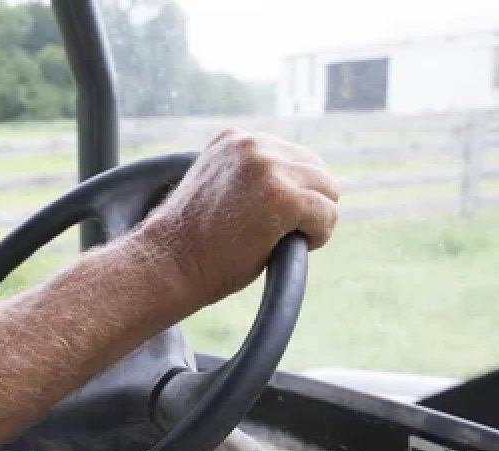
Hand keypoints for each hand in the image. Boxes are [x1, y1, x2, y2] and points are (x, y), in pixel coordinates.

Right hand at [134, 128, 339, 307]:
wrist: (170, 263)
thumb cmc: (192, 240)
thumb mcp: (219, 189)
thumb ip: (249, 176)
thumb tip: (296, 184)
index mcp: (235, 139)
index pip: (292, 156)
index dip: (289, 192)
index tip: (264, 218)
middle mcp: (252, 145)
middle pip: (316, 170)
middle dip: (307, 203)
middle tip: (277, 233)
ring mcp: (268, 168)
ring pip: (328, 191)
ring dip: (314, 219)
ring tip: (282, 240)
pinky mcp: (282, 197)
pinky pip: (327, 214)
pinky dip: (318, 235)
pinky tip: (288, 247)